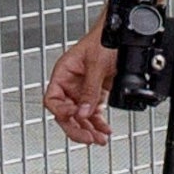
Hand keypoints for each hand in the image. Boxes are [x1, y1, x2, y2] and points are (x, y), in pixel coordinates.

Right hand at [44, 30, 116, 145]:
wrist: (120, 35)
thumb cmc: (104, 40)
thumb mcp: (96, 64)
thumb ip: (90, 89)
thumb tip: (84, 112)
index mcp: (62, 74)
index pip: (53, 100)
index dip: (61, 112)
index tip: (74, 117)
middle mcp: (70, 84)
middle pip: (66, 114)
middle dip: (77, 128)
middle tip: (88, 138)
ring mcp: (83, 90)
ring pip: (81, 116)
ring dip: (90, 129)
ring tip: (99, 139)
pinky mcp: (97, 93)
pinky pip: (94, 112)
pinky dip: (99, 122)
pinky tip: (104, 130)